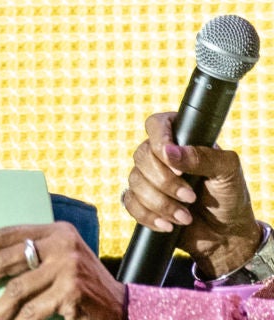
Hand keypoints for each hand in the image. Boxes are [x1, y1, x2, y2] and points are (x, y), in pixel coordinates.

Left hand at [0, 221, 124, 319]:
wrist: (123, 307)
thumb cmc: (81, 285)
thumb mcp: (59, 260)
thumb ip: (30, 256)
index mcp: (55, 231)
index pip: (6, 235)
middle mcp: (62, 244)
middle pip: (6, 261)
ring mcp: (68, 267)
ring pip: (16, 291)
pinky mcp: (72, 291)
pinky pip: (33, 311)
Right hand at [122, 111, 259, 276]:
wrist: (225, 235)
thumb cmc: (230, 198)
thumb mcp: (228, 172)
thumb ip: (204, 157)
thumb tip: (169, 152)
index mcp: (183, 140)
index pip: (157, 124)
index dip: (159, 140)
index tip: (175, 163)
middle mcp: (161, 157)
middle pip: (141, 156)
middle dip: (165, 182)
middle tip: (190, 197)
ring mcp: (148, 179)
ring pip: (134, 181)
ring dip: (161, 203)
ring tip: (185, 217)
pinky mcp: (140, 201)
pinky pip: (129, 203)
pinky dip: (148, 215)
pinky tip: (168, 224)